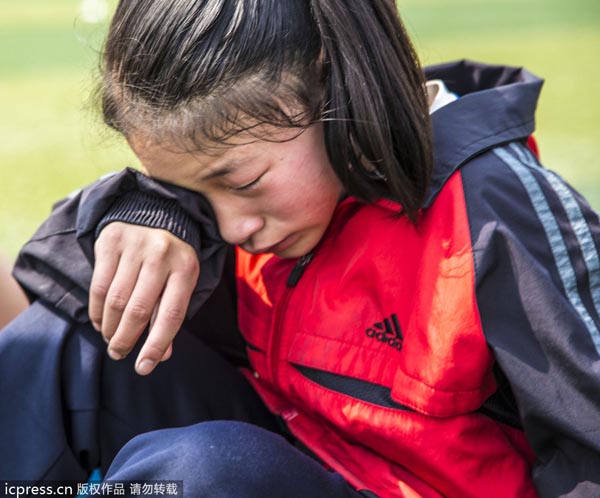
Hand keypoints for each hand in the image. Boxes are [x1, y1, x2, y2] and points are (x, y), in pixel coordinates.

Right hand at [89, 222, 199, 374]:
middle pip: (139, 310)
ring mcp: (135, 246)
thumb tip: (160, 356)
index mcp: (186, 268)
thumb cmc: (171, 258)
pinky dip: (97, 310)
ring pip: (116, 300)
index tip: (144, 367)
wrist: (155, 211)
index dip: (157, 344)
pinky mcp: (111, 241)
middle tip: (119, 354)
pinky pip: (99, 285)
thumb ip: (170, 315)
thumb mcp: (181, 281)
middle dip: (126, 339)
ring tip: (111, 340)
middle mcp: (161, 255)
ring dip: (110, 328)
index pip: (171, 314)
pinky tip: (100, 321)